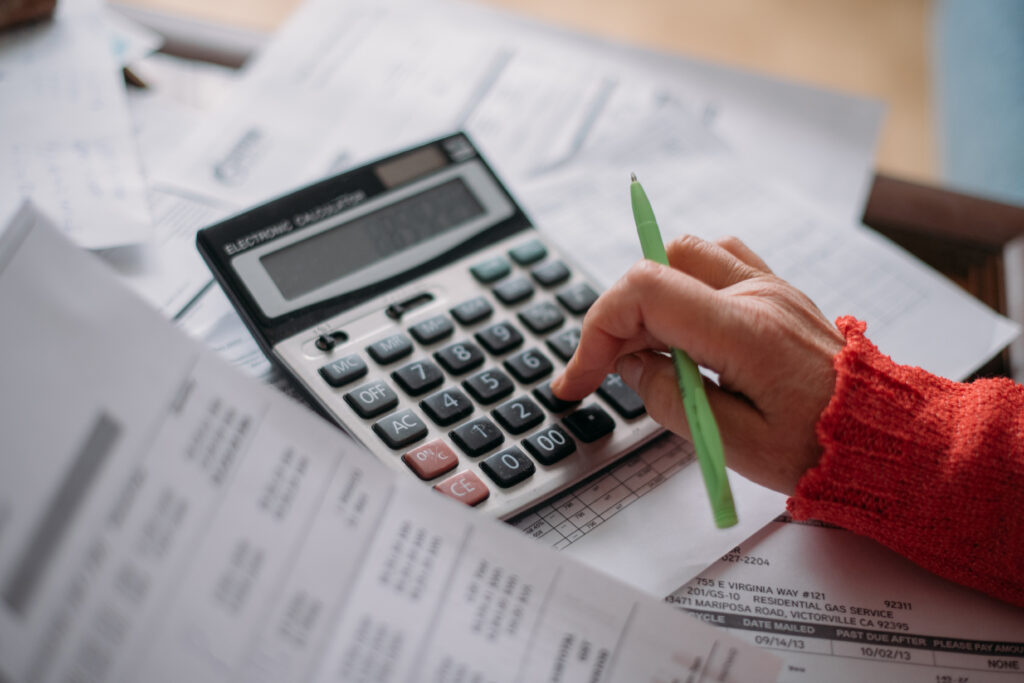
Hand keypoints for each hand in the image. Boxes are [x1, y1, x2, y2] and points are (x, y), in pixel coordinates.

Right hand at [551, 235, 844, 493]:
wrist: (886, 439)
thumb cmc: (821, 450)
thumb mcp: (736, 446)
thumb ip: (671, 399)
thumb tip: (630, 365)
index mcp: (747, 332)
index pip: (646, 292)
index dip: (598, 329)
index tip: (582, 378)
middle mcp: (758, 296)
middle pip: (658, 267)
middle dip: (618, 320)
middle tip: (611, 374)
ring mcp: (770, 287)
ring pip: (686, 254)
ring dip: (650, 296)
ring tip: (648, 351)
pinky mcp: (777, 293)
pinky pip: (719, 260)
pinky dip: (685, 283)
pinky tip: (683, 325)